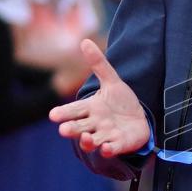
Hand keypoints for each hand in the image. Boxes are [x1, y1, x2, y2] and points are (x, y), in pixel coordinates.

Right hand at [49, 39, 148, 157]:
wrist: (138, 120)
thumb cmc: (120, 102)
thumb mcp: (112, 81)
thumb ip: (99, 64)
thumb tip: (84, 41)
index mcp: (90, 108)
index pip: (74, 110)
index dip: (64, 113)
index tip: (53, 115)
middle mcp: (94, 124)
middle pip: (79, 127)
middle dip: (71, 129)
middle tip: (63, 130)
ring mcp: (106, 135)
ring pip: (93, 140)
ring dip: (88, 141)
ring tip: (85, 138)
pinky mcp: (119, 144)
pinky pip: (112, 148)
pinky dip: (108, 149)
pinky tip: (106, 148)